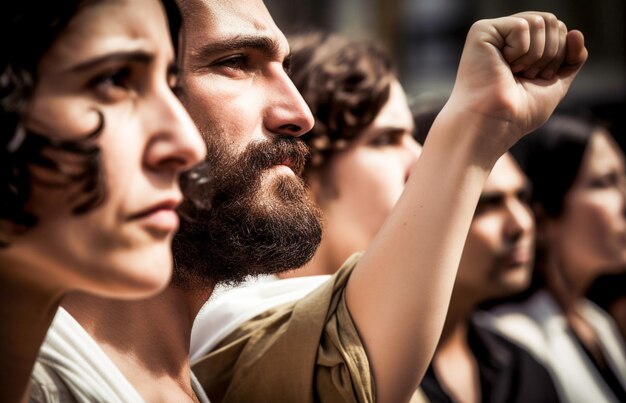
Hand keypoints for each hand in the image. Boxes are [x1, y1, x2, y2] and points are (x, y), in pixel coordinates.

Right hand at [449, 12, 586, 150]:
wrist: (495, 123)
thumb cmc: (518, 111)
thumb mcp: (555, 83)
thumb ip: (571, 58)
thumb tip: (576, 32)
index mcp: (520, 46)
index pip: (557, 29)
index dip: (560, 54)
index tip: (539, 78)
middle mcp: (506, 36)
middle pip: (551, 21)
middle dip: (551, 53)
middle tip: (528, 76)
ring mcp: (493, 32)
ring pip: (539, 21)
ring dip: (536, 55)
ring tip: (515, 72)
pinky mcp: (482, 31)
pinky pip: (522, 26)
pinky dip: (521, 51)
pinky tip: (504, 65)